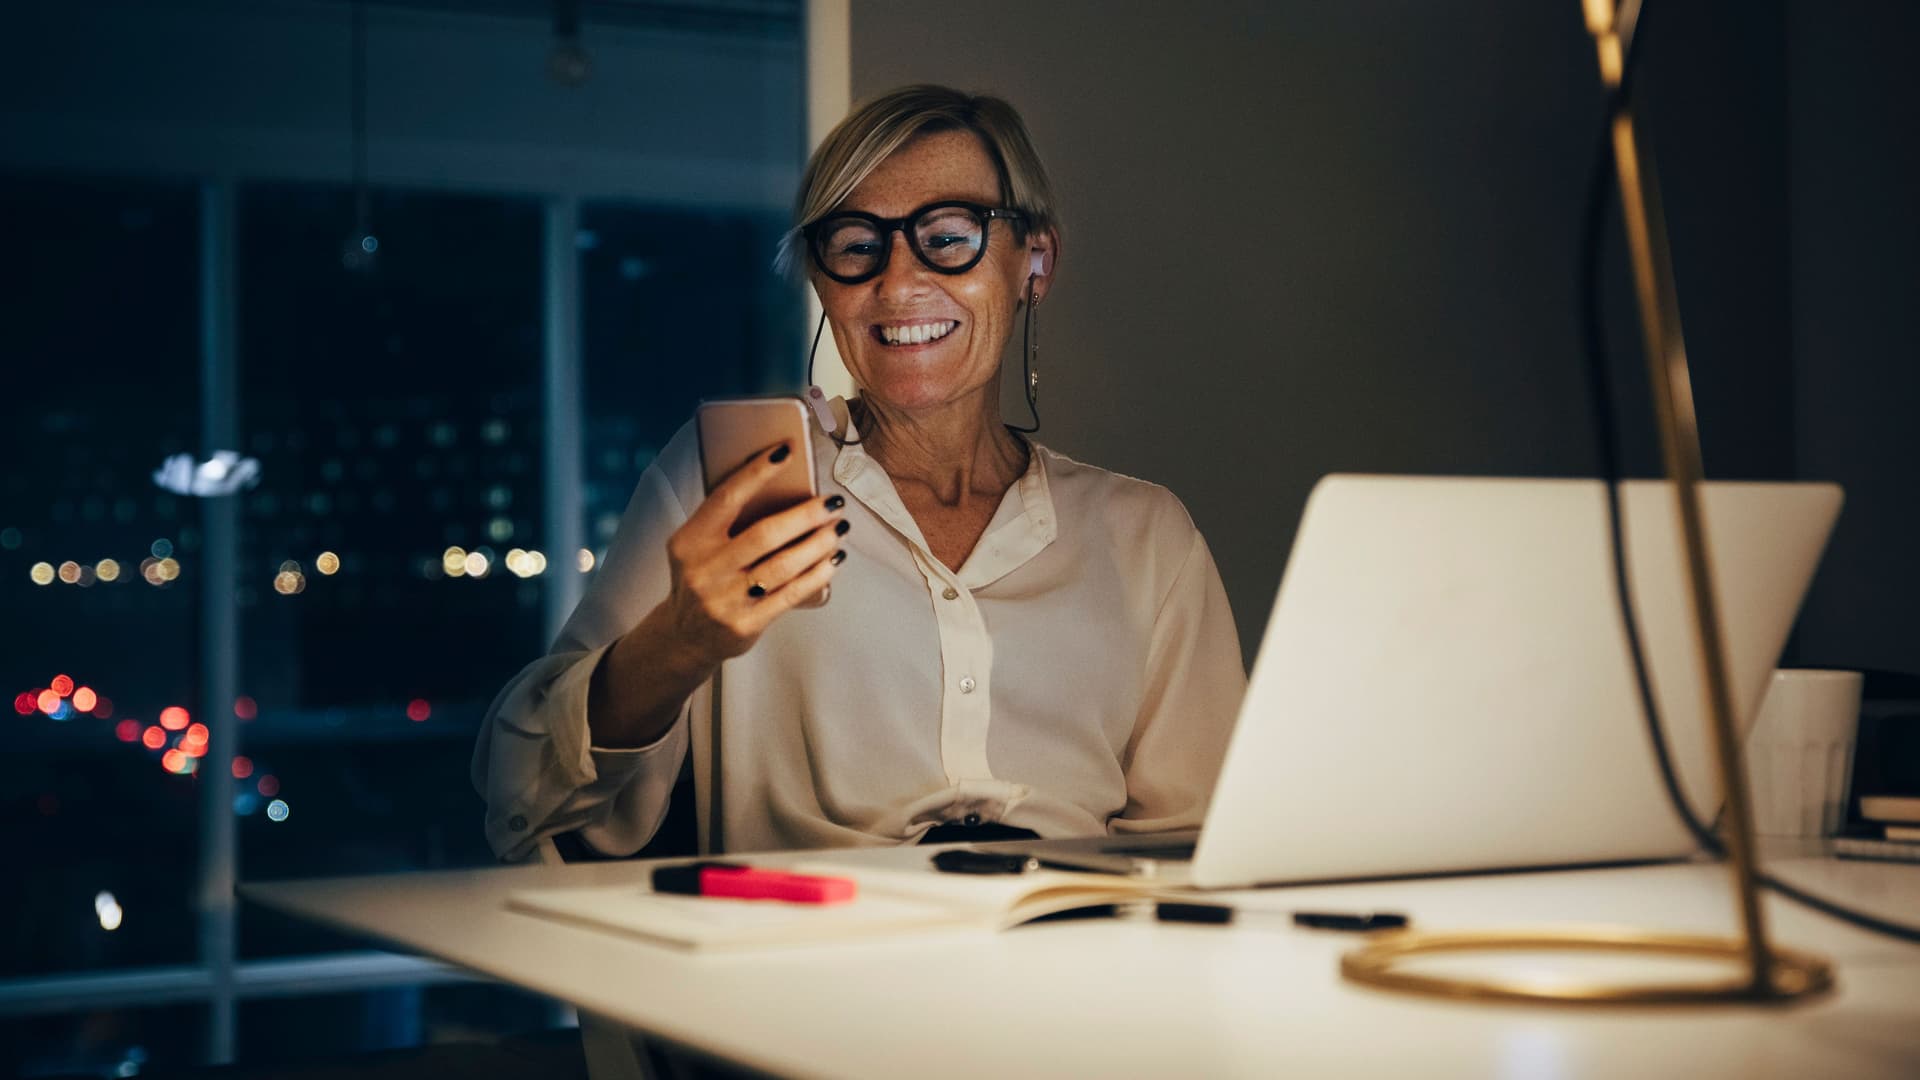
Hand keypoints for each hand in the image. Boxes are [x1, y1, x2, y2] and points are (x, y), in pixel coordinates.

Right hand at [661, 442, 847, 664]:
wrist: (685, 634)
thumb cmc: (705, 576)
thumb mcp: (700, 546)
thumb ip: (730, 521)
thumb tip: (787, 488)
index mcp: (690, 540)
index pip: (726, 498)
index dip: (757, 472)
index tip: (786, 451)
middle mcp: (704, 569)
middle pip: (765, 534)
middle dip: (806, 514)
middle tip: (833, 502)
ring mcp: (724, 600)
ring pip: (783, 565)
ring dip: (818, 543)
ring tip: (839, 528)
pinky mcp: (744, 624)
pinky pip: (790, 594)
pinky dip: (817, 574)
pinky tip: (833, 560)